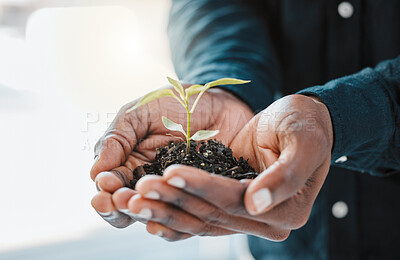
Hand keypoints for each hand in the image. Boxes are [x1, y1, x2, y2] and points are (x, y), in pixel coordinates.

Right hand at [90, 85, 253, 227]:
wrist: (221, 103)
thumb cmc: (178, 104)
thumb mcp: (141, 113)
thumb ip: (117, 138)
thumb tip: (94, 173)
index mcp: (130, 165)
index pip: (110, 187)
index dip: (105, 190)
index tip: (106, 184)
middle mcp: (150, 184)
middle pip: (128, 208)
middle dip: (119, 206)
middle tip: (119, 199)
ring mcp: (176, 193)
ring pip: (155, 214)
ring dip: (144, 212)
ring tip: (139, 203)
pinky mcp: (200, 197)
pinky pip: (188, 214)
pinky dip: (178, 217)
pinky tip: (172, 209)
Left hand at [123, 94, 332, 240]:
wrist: (301, 122)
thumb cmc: (306, 126)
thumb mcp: (304, 142)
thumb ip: (285, 175)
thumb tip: (254, 203)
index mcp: (287, 210)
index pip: (235, 201)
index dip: (201, 187)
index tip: (170, 171)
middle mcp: (265, 220)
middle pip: (212, 215)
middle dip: (173, 201)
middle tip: (139, 189)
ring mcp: (246, 217)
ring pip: (200, 220)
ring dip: (165, 209)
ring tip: (133, 199)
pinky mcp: (230, 206)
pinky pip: (199, 217)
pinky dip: (173, 215)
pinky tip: (148, 212)